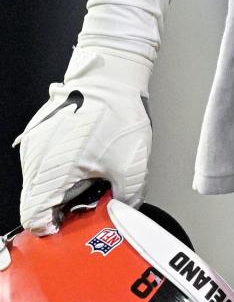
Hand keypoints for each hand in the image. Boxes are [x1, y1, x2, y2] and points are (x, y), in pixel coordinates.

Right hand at [16, 49, 151, 232]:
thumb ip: (126, 199)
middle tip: (88, 197)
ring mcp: (34, 144)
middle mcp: (35, 159)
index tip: (72, 223)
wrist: (110, 74)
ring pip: (39, 181)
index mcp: (52, 171)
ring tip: (89, 171)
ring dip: (61, 185)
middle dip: (62, 206)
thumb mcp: (132, 164)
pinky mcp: (38, 132)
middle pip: (37, 201)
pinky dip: (59, 166)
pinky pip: (43, 161)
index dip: (54, 228)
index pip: (34, 218)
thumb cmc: (118, 111)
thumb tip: (121, 213)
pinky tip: (84, 155)